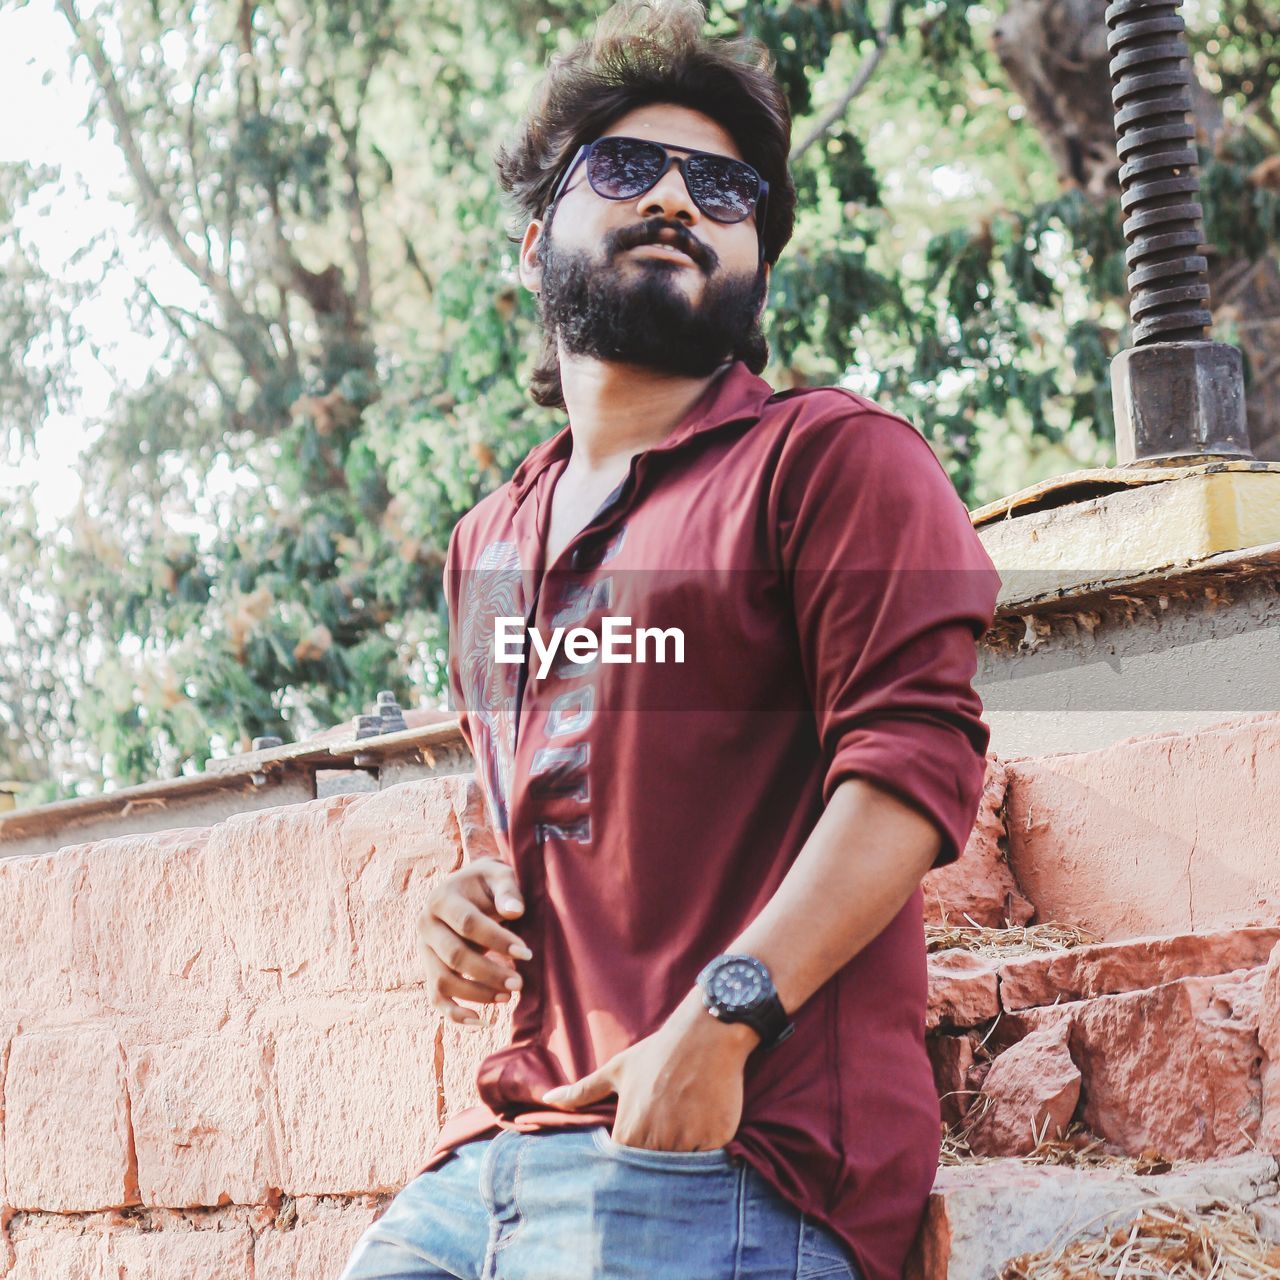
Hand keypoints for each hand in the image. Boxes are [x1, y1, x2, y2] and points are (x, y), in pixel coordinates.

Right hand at [417, 856, 532, 1027]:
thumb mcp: (499, 875)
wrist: (467, 888)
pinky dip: (455, 1014)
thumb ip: (507, 890)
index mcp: (441, 898)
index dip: (497, 940)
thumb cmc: (489, 883)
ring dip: (477, 994)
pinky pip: (436, 997)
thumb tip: (515, 912)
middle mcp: (425, 924)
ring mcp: (424, 950)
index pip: (468, 924)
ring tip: (508, 996)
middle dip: (490, 972)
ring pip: (444, 981)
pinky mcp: (429, 969)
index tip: (526, 953)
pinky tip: (482, 1021)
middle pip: (455, 956)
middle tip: (519, 982)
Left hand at [540, 993, 757, 1149]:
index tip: (642, 1145)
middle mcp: (657, 1141)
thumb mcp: (617, 1069)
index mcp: (630, 1131)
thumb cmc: (658, 1052)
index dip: (633, 1162)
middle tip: (666, 1137)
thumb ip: (582, 1091)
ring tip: (685, 1133)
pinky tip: (706, 1129)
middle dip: (658, 1163)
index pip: (626, 1167)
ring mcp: (688, 1141)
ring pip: (683, 1170)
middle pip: (655, 1172)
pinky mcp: (717, 1138)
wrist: (705, 1033)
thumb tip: (547, 1098)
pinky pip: (711, 1159)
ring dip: (683, 1161)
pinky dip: (708, 1151)